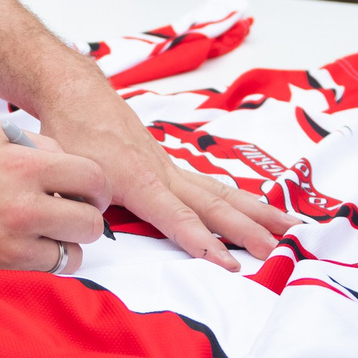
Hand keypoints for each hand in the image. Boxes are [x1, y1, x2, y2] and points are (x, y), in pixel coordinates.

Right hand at [0, 122, 106, 271]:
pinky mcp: (1, 268)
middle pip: (91, 221)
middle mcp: (23, 205)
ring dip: (68, 243)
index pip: (93, 178)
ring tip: (49, 232)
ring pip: (74, 252)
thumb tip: (70, 166)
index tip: (90, 191)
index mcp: (23, 164)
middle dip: (87, 216)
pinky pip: (48, 271)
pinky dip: (47, 261)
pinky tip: (32, 247)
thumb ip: (38, 145)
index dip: (97, 186)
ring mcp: (13, 242)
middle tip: (73, 212)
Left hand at [34, 90, 288, 268]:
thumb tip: (88, 227)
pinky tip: (257, 210)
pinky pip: (210, 185)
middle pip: (213, 204)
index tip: (231, 265)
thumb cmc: (70, 132)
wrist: (76, 92)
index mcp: (137, 179)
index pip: (176, 218)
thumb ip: (82, 206)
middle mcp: (162, 173)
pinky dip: (238, 198)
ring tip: (291, 226)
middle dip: (247, 229)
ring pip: (220, 192)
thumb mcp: (66, 173)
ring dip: (256, 211)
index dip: (202, 243)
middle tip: (278, 251)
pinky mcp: (169, 164)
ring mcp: (169, 166)